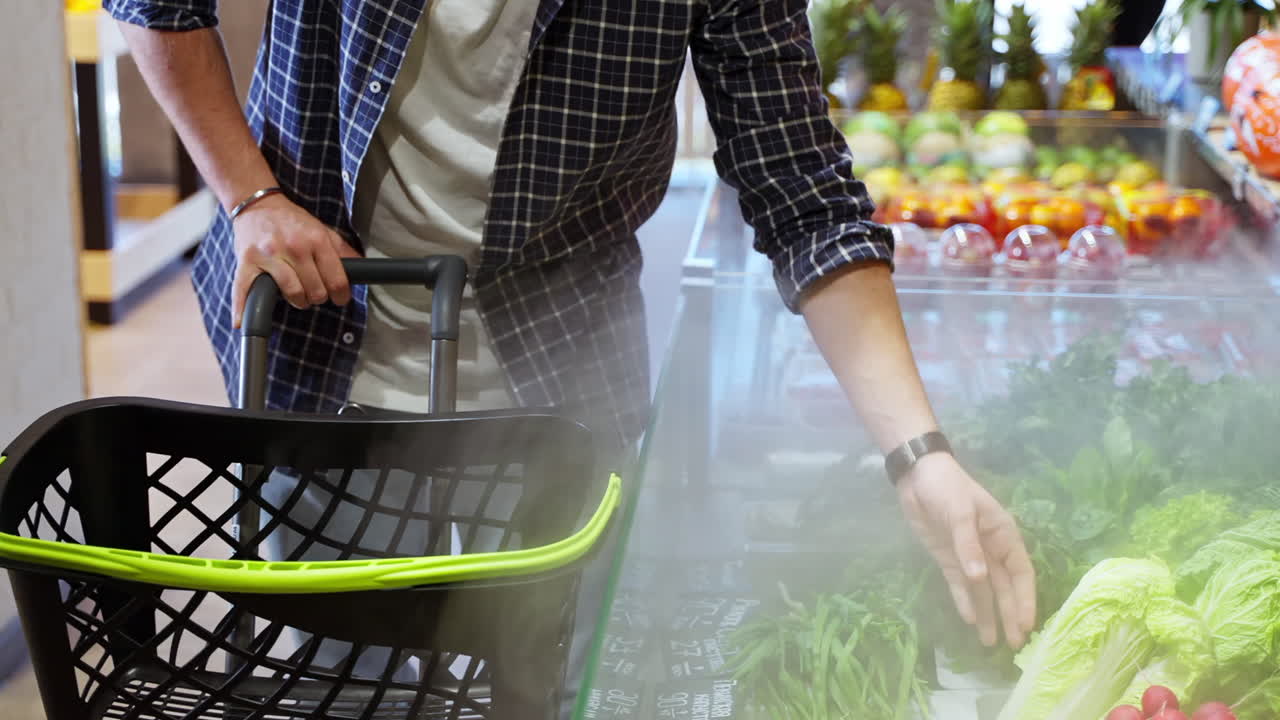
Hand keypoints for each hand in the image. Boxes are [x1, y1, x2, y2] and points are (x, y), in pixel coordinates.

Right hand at [230, 193, 360, 326]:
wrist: (258, 204)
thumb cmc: (293, 221)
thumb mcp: (323, 230)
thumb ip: (343, 251)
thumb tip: (364, 269)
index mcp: (316, 240)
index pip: (337, 280)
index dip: (342, 296)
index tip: (340, 298)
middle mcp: (294, 247)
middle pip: (316, 291)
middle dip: (319, 297)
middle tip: (315, 292)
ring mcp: (269, 255)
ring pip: (292, 293)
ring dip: (298, 301)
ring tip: (298, 295)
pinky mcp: (247, 261)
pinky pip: (244, 289)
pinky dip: (242, 308)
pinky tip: (241, 323)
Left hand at [896, 452, 1035, 648]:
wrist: (917, 476)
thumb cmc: (947, 487)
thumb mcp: (960, 511)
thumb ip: (969, 545)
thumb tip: (980, 577)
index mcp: (1003, 535)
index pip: (1020, 572)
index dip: (1025, 598)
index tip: (1026, 623)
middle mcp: (990, 549)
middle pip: (1003, 587)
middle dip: (1009, 614)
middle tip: (1014, 645)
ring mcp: (969, 556)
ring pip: (982, 591)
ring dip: (988, 614)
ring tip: (990, 643)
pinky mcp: (948, 559)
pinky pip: (959, 585)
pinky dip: (964, 601)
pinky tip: (970, 620)